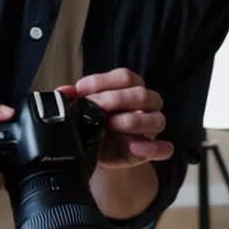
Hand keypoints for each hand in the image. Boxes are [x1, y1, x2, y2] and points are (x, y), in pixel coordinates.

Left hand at [57, 68, 171, 169]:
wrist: (95, 151)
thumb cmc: (93, 125)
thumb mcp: (81, 110)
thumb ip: (73, 100)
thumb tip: (63, 92)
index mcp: (128, 89)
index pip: (125, 77)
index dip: (103, 81)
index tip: (81, 89)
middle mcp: (144, 105)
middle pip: (142, 95)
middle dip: (117, 99)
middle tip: (96, 107)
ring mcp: (150, 128)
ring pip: (156, 119)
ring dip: (134, 121)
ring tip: (112, 125)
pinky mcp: (151, 150)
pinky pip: (164, 149)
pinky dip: (154, 148)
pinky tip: (135, 147)